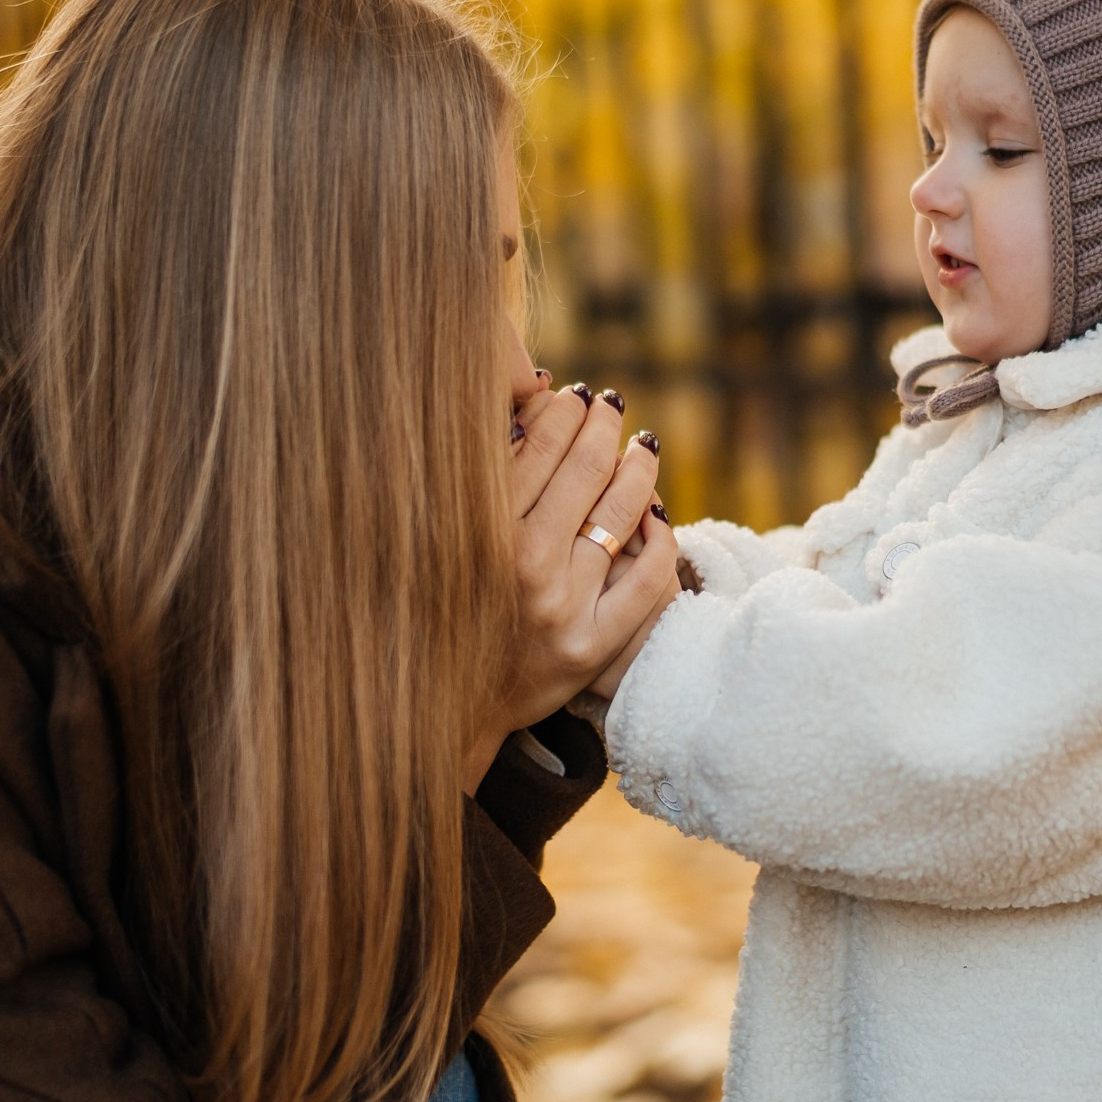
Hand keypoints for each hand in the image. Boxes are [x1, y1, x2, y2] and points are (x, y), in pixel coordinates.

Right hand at [471, 385, 678, 782]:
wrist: (444, 708)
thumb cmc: (441, 605)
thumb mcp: (440, 538)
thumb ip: (480, 479)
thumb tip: (528, 402)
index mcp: (479, 532)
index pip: (536, 445)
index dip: (561, 410)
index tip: (571, 394)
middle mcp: (522, 567)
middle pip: (584, 469)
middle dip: (603, 426)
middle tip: (611, 405)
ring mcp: (562, 608)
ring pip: (623, 514)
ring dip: (639, 468)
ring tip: (642, 447)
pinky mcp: (591, 646)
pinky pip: (648, 579)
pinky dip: (661, 539)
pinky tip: (656, 517)